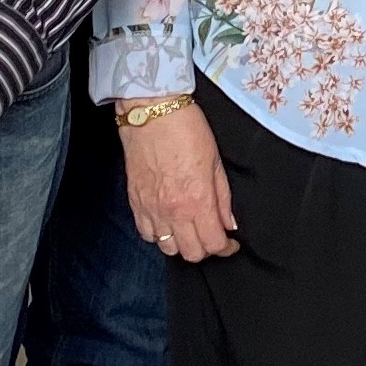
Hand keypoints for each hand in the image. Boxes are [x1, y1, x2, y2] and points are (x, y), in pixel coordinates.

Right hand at [121, 101, 239, 260]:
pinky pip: (146, 235)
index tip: (230, 242)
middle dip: (206, 249)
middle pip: (191, 253)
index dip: (226, 248)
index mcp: (197, 200)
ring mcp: (151, 209)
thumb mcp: (216, 161)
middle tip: (212, 235)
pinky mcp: (135, 203)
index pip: (213, 244)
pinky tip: (167, 223)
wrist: (152, 112)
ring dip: (182, 244)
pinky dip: (159, 236)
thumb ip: (222, 198)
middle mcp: (173, 211)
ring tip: (190, 229)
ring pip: (167, 249)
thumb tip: (229, 224)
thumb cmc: (186, 129)